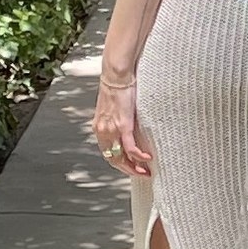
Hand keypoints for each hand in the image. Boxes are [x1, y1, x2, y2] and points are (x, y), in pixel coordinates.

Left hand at [93, 63, 149, 179]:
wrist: (116, 75)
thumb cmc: (117, 86)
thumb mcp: (113, 107)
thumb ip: (116, 120)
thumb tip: (126, 125)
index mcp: (99, 128)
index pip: (107, 153)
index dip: (119, 164)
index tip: (131, 168)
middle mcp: (103, 131)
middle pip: (114, 159)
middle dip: (128, 170)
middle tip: (141, 174)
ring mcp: (112, 130)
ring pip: (121, 157)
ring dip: (134, 168)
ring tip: (146, 171)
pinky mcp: (123, 125)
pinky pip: (131, 148)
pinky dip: (139, 156)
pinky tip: (148, 158)